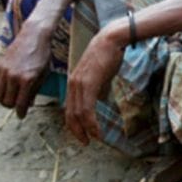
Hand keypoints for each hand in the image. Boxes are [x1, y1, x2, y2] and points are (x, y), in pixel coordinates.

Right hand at [0, 21, 52, 117]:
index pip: (20, 104)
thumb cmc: (42, 56)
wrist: (33, 36)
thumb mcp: (43, 74)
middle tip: (16, 106)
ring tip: (8, 100)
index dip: (21, 112)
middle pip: (7, 101)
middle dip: (12, 106)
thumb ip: (34, 91)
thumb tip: (27, 105)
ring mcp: (4, 71)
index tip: (21, 116)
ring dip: (2, 100)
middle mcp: (14, 77)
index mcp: (27, 80)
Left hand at [65, 23, 125, 144]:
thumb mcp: (100, 74)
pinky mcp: (88, 84)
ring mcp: (79, 84)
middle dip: (77, 130)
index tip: (82, 133)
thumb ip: (97, 87)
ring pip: (78, 114)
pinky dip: (91, 123)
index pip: (70, 108)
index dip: (74, 123)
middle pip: (70, 114)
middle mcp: (73, 84)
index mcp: (74, 82)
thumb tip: (101, 98)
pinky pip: (87, 109)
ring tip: (93, 139)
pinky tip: (97, 130)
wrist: (111, 40)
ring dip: (85, 129)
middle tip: (85, 141)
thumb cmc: (108, 54)